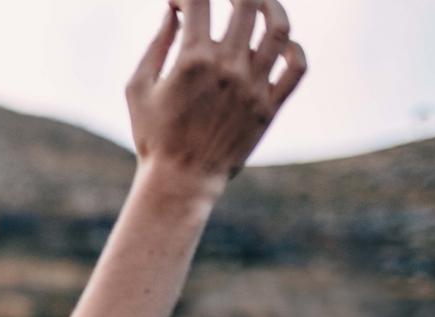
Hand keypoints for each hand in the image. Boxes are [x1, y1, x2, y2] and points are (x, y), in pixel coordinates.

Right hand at [126, 0, 306, 191]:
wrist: (181, 180)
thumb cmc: (153, 135)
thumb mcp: (138, 89)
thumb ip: (156, 45)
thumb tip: (173, 12)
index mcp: (192, 61)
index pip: (198, 1)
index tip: (178, 2)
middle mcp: (228, 68)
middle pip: (246, 3)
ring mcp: (254, 86)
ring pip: (278, 28)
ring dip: (272, 6)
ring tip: (261, 4)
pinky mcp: (269, 105)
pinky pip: (297, 67)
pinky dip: (295, 48)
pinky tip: (282, 44)